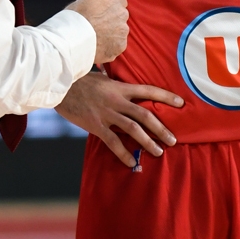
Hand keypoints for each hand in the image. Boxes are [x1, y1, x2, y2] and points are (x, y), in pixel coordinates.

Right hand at [57, 70, 182, 168]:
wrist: (58, 84)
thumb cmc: (78, 80)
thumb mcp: (100, 77)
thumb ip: (114, 83)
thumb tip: (123, 85)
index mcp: (119, 87)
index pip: (148, 90)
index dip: (166, 96)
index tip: (181, 104)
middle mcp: (116, 100)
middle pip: (145, 114)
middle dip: (161, 128)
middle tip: (173, 140)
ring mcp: (106, 113)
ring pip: (133, 129)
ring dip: (148, 142)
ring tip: (159, 152)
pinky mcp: (95, 125)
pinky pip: (113, 142)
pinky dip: (124, 153)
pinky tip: (132, 162)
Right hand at [68, 0, 127, 63]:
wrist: (72, 40)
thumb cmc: (74, 20)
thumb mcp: (84, 1)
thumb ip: (98, 2)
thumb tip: (98, 5)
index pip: (119, 0)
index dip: (110, 7)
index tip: (104, 12)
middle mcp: (121, 13)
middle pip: (120, 17)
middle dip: (112, 21)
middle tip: (98, 26)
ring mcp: (122, 31)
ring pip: (120, 32)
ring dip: (112, 34)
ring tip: (96, 38)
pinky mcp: (120, 46)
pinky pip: (117, 45)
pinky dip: (110, 47)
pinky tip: (99, 46)